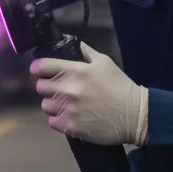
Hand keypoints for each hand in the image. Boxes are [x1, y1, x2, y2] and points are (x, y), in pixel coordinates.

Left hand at [30, 42, 148, 145]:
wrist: (134, 114)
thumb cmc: (120, 85)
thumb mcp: (105, 62)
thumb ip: (87, 52)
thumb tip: (77, 44)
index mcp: (74, 70)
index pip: (42, 66)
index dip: (38, 68)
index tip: (39, 71)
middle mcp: (67, 89)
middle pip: (40, 87)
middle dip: (47, 87)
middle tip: (57, 90)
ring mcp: (67, 109)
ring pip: (45, 106)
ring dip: (52, 105)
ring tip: (64, 105)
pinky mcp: (70, 127)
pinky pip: (52, 122)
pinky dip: (58, 120)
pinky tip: (68, 117)